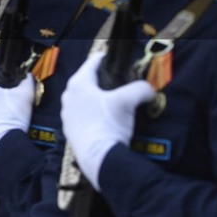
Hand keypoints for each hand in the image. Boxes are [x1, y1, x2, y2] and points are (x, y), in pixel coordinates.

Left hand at [61, 52, 153, 190]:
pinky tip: (108, 121)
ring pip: (86, 99)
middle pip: (89, 81)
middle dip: (104, 81)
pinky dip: (95, 114)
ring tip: (116, 103)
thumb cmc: (109, 123)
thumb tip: (149, 89)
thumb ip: (140, 89)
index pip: (93, 63)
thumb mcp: (127, 101)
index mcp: (78, 84)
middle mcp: (69, 96)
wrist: (98, 157)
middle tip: (121, 83)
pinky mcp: (71, 130)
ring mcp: (68, 114)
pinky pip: (84, 115)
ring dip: (100, 99)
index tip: (117, 59)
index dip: (106, 59)